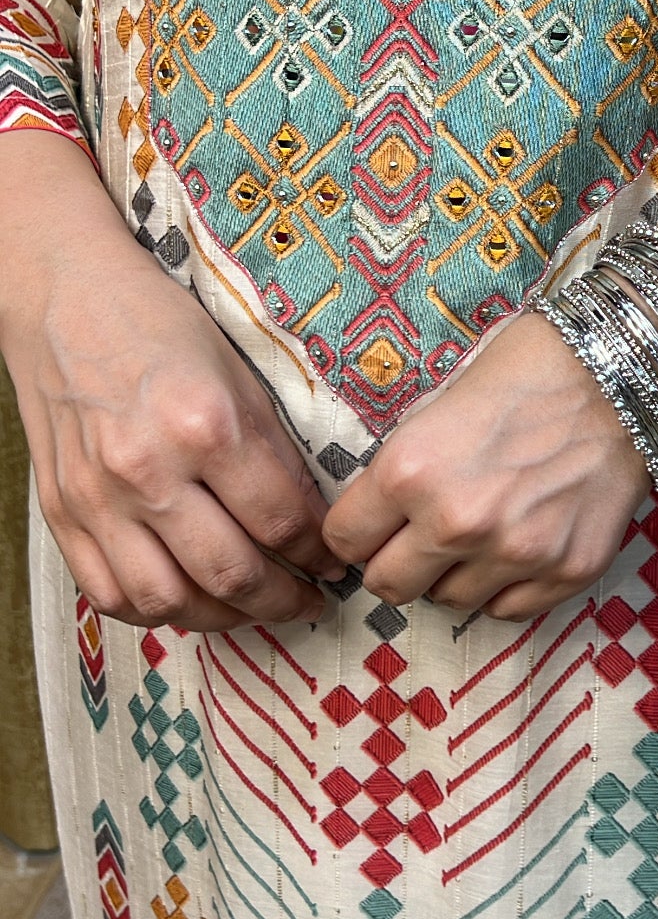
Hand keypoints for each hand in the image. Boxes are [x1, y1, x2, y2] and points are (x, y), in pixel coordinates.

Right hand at [0, 134, 344, 631]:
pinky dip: (154, 612)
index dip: (318, 553)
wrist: (65, 300)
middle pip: (232, 572)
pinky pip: (109, 594)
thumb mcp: (239, 373)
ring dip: (224, 618)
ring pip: (169, 600)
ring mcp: (97, 499)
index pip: (281, 520)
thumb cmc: (159, 326)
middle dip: (284, 599)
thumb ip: (273, 451)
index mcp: (206, 425)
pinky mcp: (62, 513)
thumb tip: (313, 520)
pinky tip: (187, 600)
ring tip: (253, 608)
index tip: (334, 561)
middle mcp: (148, 470)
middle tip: (308, 601)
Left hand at [323, 311, 650, 620]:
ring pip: (449, 602)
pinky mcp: (567, 573)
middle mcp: (457, 523)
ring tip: (481, 532)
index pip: (344, 539)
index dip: (357, 530)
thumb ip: (406, 465)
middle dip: (396, 563)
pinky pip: (507, 610)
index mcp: (410, 471)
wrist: (621, 372)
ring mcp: (516, 555)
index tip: (373, 524)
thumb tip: (380, 512)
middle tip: (418, 540)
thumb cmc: (526, 369)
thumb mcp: (439, 403)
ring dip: (454, 574)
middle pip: (388, 587)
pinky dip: (504, 586)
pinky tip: (518, 545)